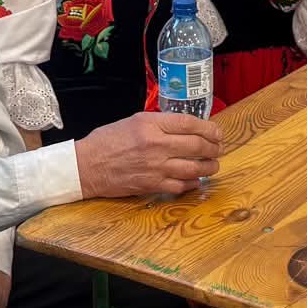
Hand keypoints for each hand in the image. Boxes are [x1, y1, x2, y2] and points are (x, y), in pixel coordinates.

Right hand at [77, 110, 222, 197]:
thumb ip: (160, 123)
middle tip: (218, 148)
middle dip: (214, 148)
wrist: (87, 166)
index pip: (190, 123)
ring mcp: (156, 168)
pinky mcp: (152, 186)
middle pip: (197, 146)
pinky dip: (193, 183)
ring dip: (209, 167)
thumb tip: (187, 127)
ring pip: (194, 168)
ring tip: (213, 165)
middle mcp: (156, 145)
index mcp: (151, 124)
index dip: (209, 128)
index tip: (217, 132)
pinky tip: (196, 179)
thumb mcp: (134, 121)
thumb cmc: (108, 140)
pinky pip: (181, 186)